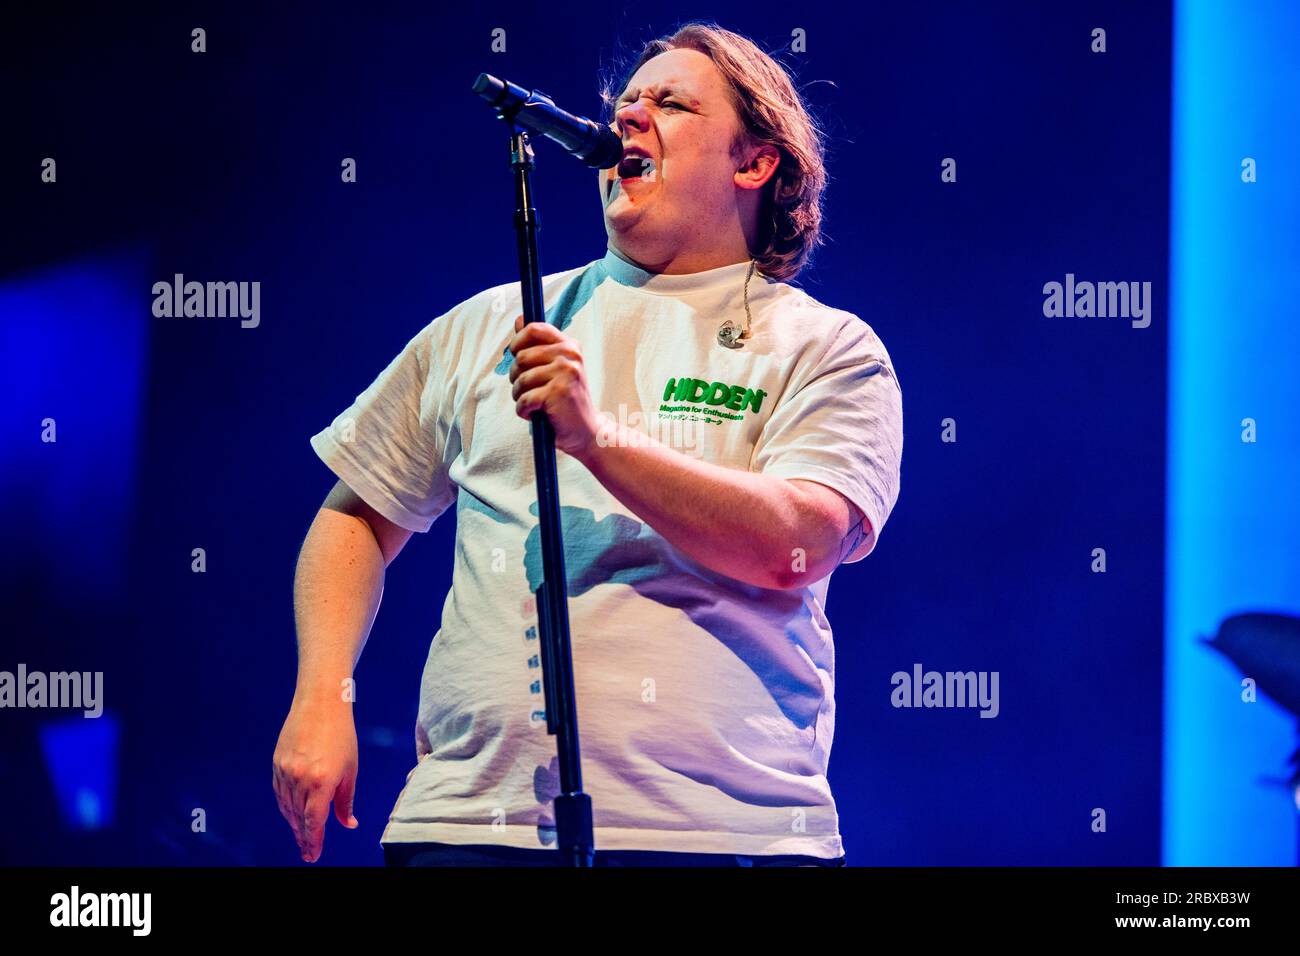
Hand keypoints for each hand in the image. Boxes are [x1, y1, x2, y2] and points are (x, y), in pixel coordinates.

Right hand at [272, 695, 358, 861]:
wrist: (320, 704)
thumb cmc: (341, 735)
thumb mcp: (350, 770)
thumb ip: (346, 801)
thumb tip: (348, 824)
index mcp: (321, 781)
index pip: (314, 821)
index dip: (313, 841)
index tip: (313, 855)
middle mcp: (299, 779)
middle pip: (298, 817)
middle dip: (303, 836)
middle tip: (308, 852)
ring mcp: (285, 771)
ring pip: (286, 807)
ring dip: (294, 823)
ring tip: (302, 836)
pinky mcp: (277, 763)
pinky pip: (279, 792)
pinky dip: (286, 806)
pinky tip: (292, 813)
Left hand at [508, 313, 604, 459]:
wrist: (587, 431)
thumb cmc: (566, 400)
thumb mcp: (555, 368)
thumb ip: (537, 345)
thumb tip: (519, 319)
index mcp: (569, 346)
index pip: (534, 329)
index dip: (517, 342)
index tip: (516, 356)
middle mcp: (569, 356)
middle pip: (521, 357)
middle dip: (516, 377)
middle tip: (529, 390)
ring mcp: (565, 373)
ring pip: (520, 380)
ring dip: (520, 396)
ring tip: (534, 404)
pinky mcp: (558, 393)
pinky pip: (524, 399)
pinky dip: (523, 410)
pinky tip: (535, 414)